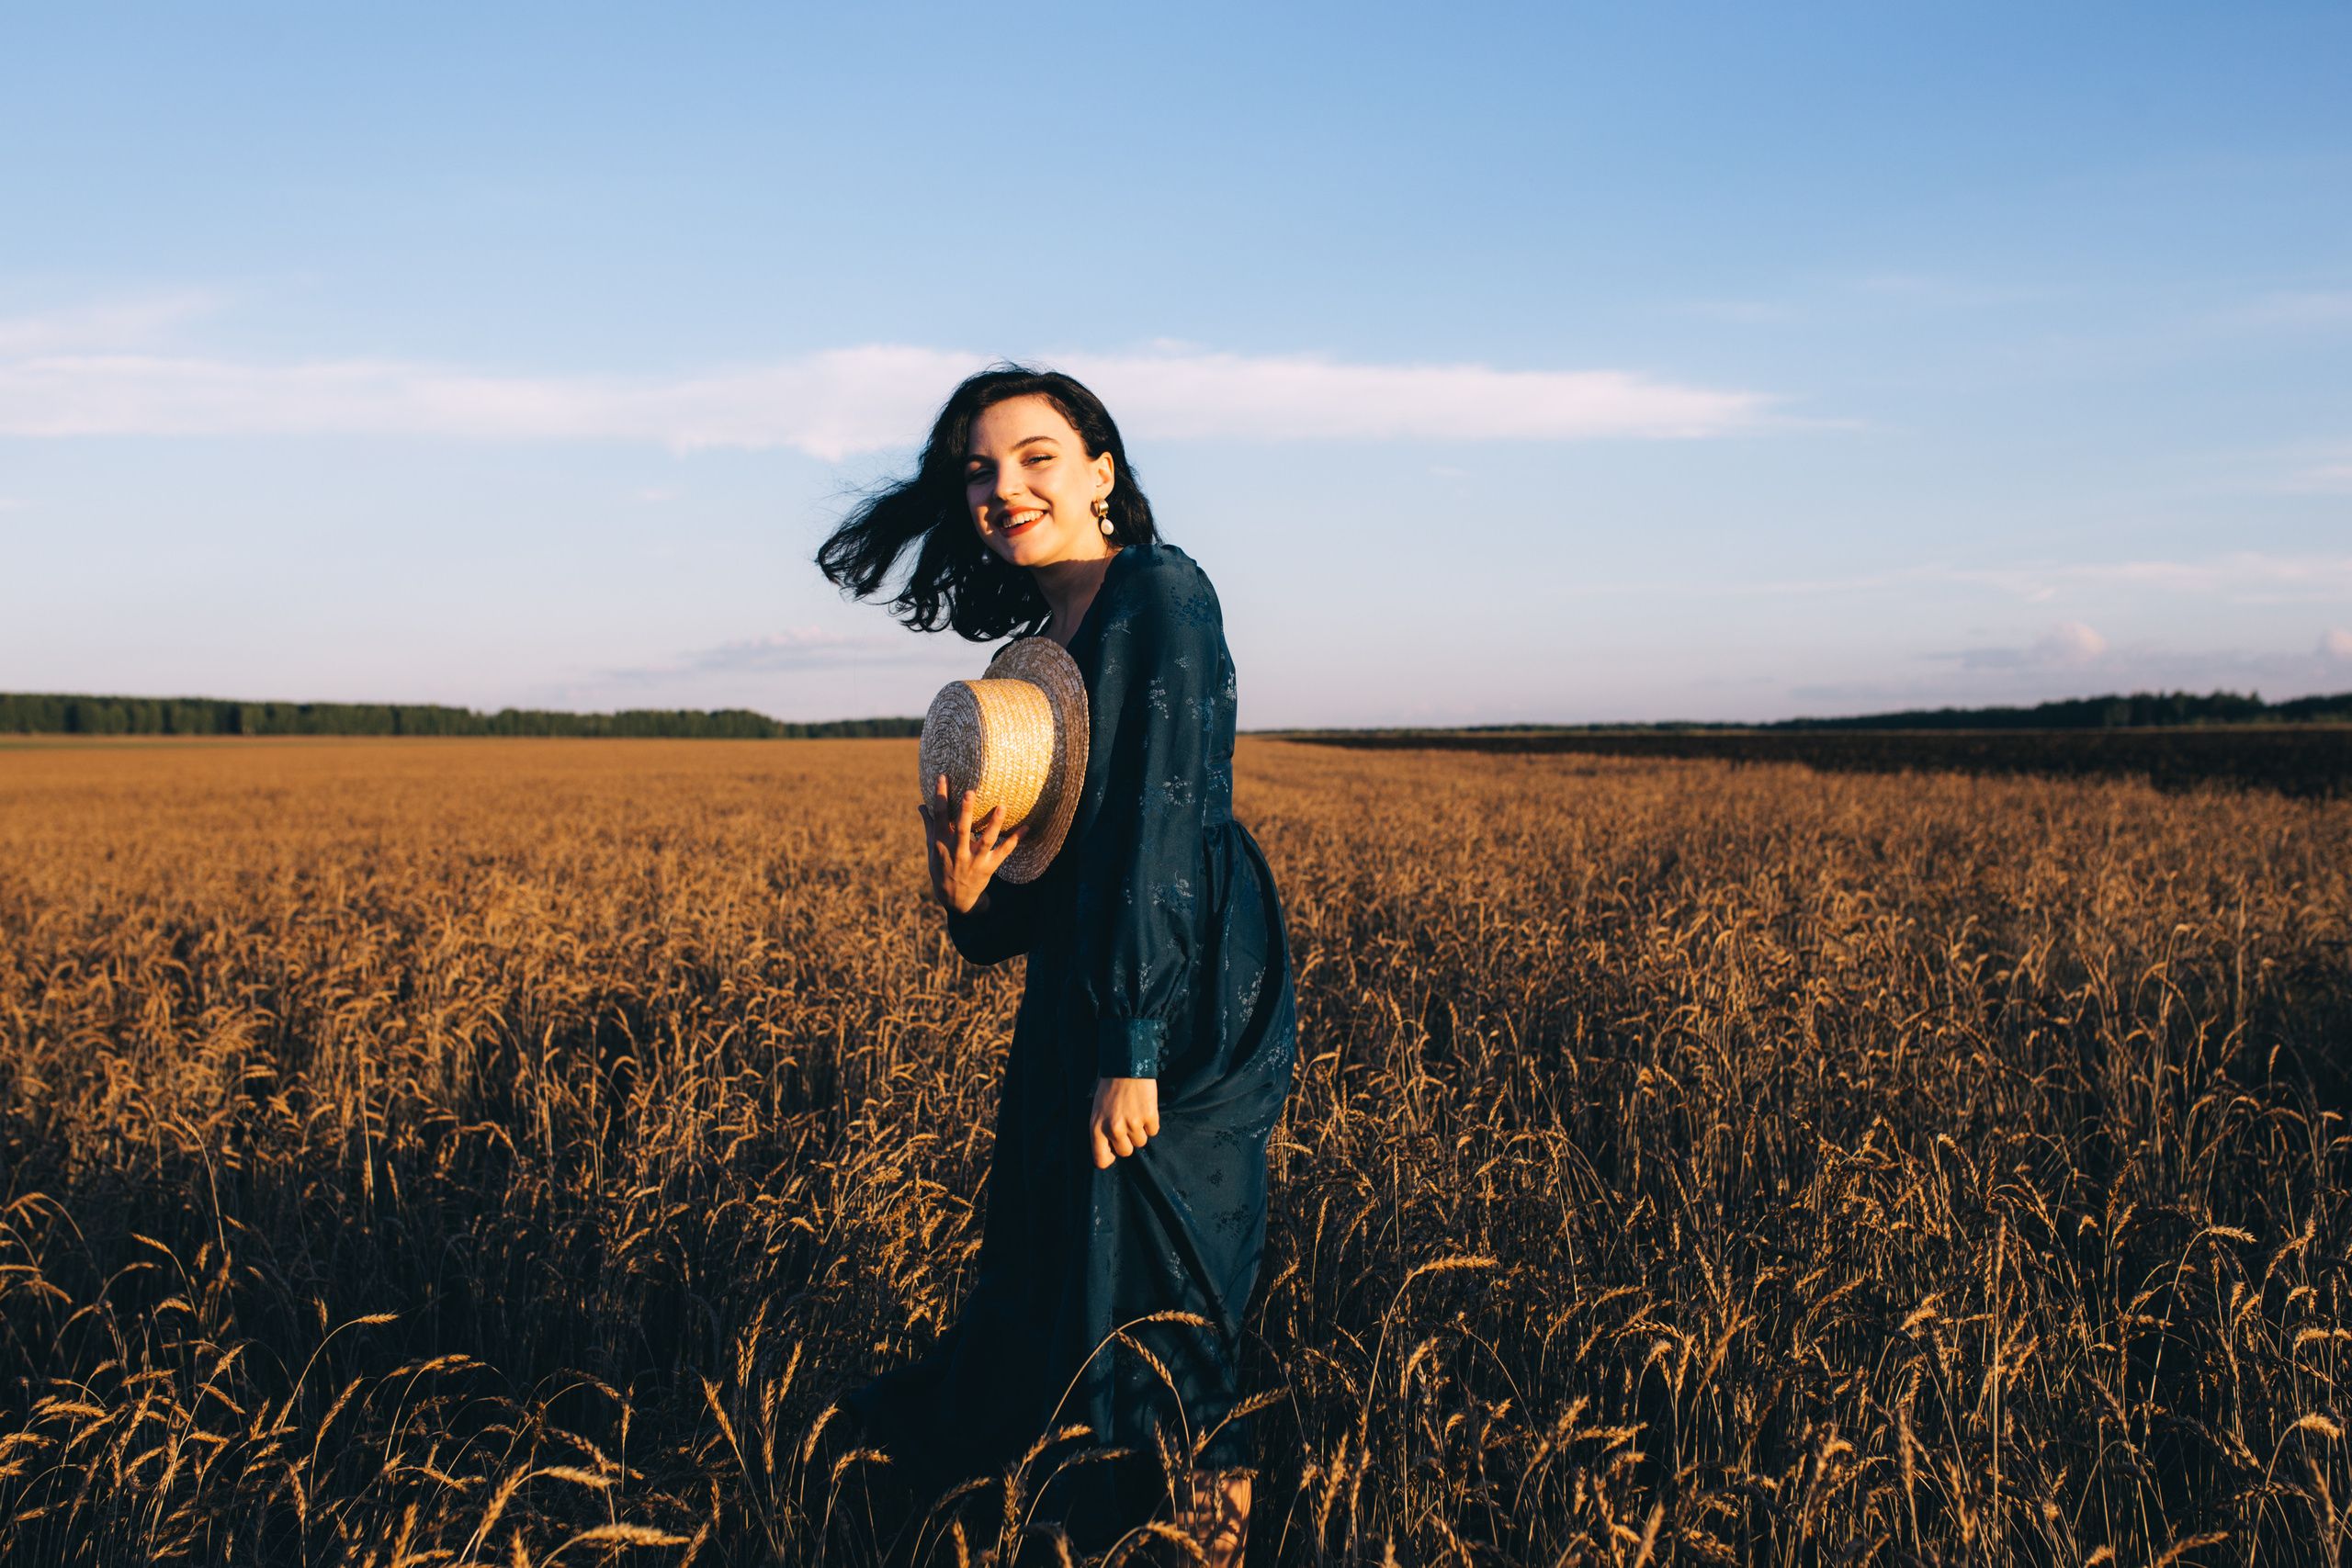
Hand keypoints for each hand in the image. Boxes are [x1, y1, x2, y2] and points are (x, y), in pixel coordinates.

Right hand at [920, 773, 1026, 913]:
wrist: (954, 899)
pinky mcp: (988, 868)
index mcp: (940, 843)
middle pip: (962, 829)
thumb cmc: (941, 868)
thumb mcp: (932, 849)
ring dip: (994, 824)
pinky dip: (1015, 840)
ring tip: (1002, 807)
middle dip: (966, 811)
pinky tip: (1026, 827)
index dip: (941, 797)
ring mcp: (973, 861)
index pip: (939, 817)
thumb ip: (929, 826)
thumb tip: (921, 805)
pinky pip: (1004, 853)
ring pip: (985, 841)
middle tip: (971, 792)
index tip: (943, 777)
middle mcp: (957, 852)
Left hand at [1089, 1077, 1159, 1168]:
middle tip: (1127, 1124)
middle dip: (1128, 1141)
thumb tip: (1111, 1152)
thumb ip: (1101, 1132)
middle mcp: (1114, 1129)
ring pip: (1141, 1142)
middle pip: (1126, 1152)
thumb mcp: (1097, 1112)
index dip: (1110, 1157)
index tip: (1114, 1151)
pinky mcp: (1149, 1116)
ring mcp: (1132, 1123)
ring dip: (1140, 1131)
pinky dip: (1151, 1123)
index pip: (1101, 1160)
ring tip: (1135, 1113)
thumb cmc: (1110, 1090)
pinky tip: (1144, 1109)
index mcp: (1096, 1128)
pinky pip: (1153, 1131)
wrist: (1125, 1068)